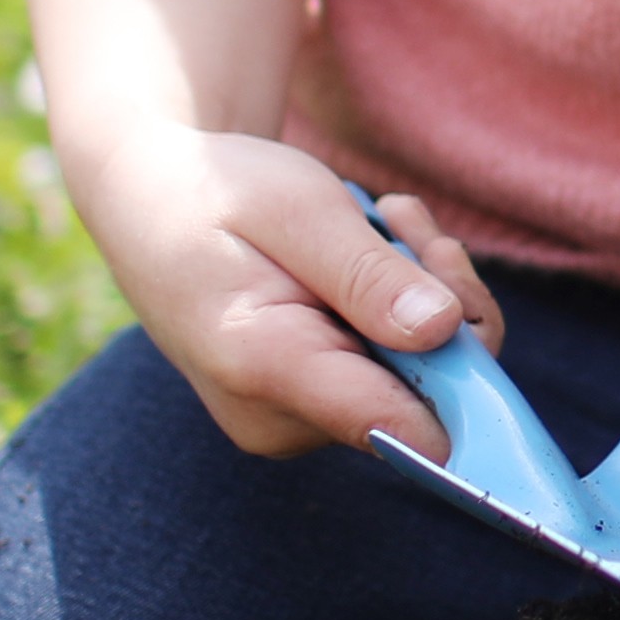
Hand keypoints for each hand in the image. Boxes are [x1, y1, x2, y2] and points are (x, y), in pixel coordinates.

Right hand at [65, 125, 505, 458]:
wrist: (154, 202)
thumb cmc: (215, 193)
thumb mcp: (295, 207)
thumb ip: (365, 274)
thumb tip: (444, 331)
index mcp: (266, 368)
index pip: (401, 426)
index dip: (464, 373)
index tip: (449, 278)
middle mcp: (283, 420)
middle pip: (430, 392)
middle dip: (440, 299)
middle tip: (397, 222)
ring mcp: (299, 420)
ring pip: (427, 374)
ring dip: (427, 290)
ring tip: (378, 224)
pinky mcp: (317, 407)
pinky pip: (403, 367)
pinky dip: (407, 303)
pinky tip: (371, 248)